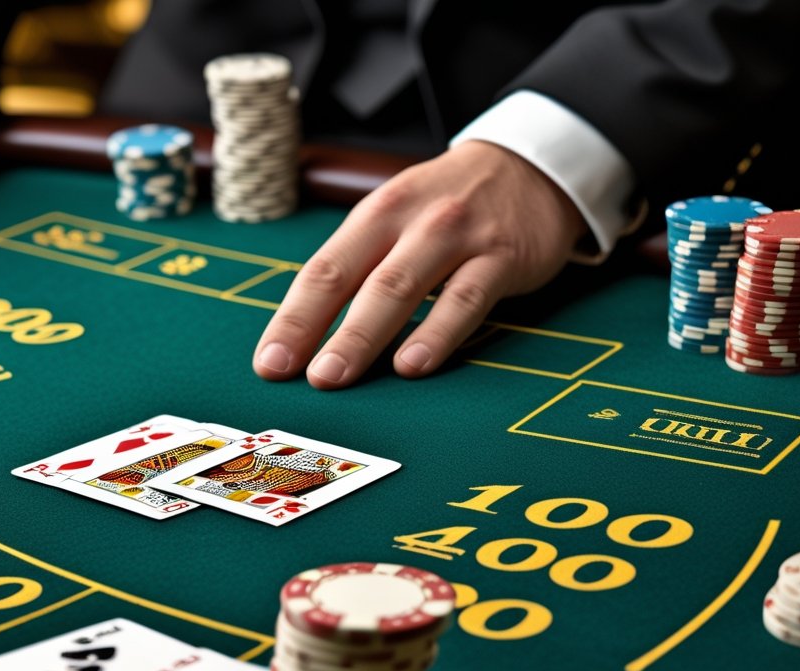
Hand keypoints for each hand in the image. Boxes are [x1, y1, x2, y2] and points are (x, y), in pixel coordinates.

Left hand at [252, 141, 586, 388]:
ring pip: (401, 288)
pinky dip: (437, 334)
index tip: (269, 362)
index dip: (292, 318)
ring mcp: (456, 236)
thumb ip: (362, 268)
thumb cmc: (451, 206)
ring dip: (363, 335)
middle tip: (294, 374)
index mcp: (374, 215)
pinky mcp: (501, 257)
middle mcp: (409, 221)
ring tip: (335, 375)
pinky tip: (413, 365)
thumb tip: (310, 337)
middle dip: (315, 328)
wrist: (531, 165)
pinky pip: (465, 299)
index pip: (322, 270)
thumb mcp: (398, 219)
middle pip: (352, 278)